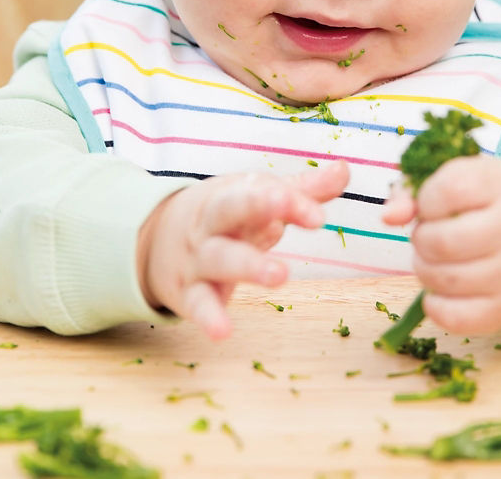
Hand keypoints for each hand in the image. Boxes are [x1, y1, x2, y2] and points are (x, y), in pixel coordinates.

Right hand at [138, 161, 348, 339]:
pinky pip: (198, 304)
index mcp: (232, 196)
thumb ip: (302, 191)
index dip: (288, 201)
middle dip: (255, 207)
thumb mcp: (255, 200)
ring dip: (249, 265)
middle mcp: (212, 223)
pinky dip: (209, 317)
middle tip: (282, 217)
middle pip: (229, 209)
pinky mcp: (189, 293)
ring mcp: (199, 258)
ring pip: (221, 258)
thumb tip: (345, 169)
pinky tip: (223, 331)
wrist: (155, 239)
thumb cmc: (222, 218)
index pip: (259, 191)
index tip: (318, 215)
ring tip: (279, 275)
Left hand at [380, 155, 500, 333]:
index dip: (425, 201)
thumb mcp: (453, 181)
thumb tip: (389, 216)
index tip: (432, 206)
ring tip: (435, 260)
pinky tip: (439, 291)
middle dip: (420, 240)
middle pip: (440, 242)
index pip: (447, 191)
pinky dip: (435, 306)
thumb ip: (412, 191)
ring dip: (424, 270)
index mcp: (500, 184)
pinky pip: (455, 318)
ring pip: (443, 279)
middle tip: (429, 238)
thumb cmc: (481, 203)